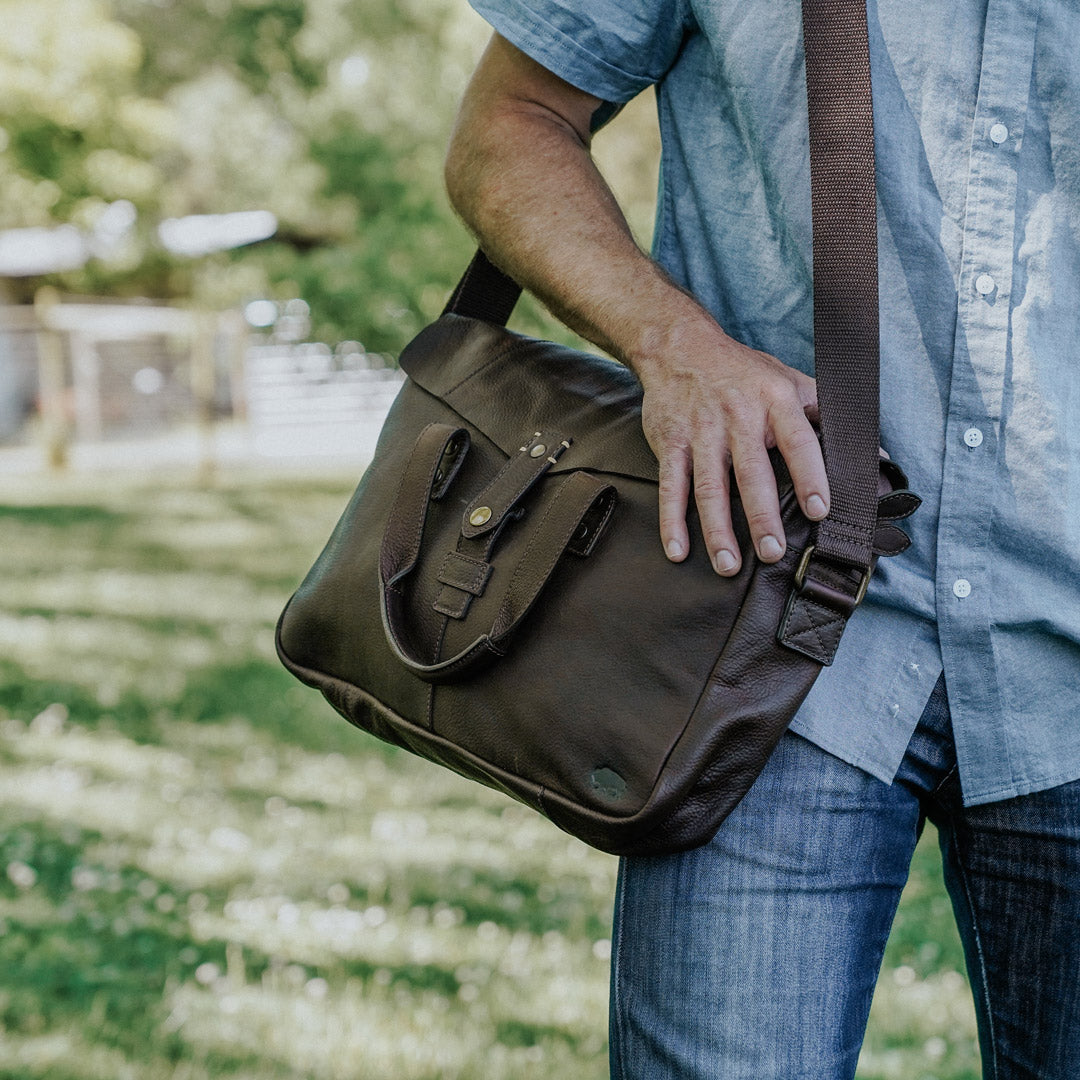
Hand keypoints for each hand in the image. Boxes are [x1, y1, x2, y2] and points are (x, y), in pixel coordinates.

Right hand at [636, 319, 829, 575]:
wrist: (680, 348)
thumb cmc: (743, 372)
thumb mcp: (790, 380)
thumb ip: (829, 416)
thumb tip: (875, 456)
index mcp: (775, 401)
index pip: (798, 442)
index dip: (810, 476)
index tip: (820, 510)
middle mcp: (737, 417)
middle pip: (751, 473)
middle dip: (761, 516)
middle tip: (772, 552)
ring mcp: (701, 432)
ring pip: (709, 487)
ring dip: (717, 529)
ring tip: (729, 565)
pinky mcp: (670, 443)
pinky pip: (672, 487)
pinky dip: (672, 521)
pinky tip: (678, 551)